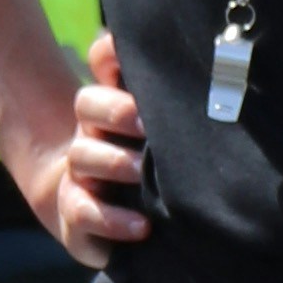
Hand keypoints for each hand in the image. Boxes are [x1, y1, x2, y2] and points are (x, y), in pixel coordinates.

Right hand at [20, 29, 151, 267]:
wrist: (91, 215)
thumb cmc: (140, 170)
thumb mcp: (157, 135)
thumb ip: (170, 103)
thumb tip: (206, 64)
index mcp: (110, 105)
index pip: (103, 65)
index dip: (111, 55)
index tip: (127, 60)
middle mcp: (90, 132)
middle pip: (87, 104)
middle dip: (115, 110)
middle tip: (146, 123)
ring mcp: (79, 173)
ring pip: (83, 156)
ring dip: (114, 163)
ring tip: (144, 171)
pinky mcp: (76, 215)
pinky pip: (84, 212)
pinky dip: (112, 220)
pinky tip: (142, 226)